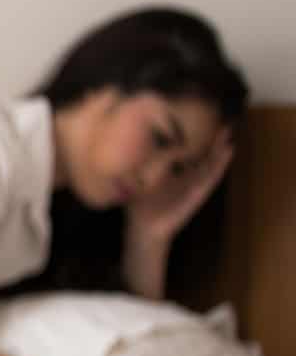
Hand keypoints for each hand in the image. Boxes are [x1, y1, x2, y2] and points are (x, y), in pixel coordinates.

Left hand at [127, 126, 233, 243]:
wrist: (144, 228)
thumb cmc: (141, 207)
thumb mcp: (138, 182)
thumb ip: (137, 168)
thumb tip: (126, 150)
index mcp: (178, 178)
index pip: (194, 157)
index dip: (202, 144)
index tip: (210, 128)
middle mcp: (189, 181)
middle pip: (207, 159)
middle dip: (216, 144)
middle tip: (227, 126)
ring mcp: (195, 187)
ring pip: (212, 167)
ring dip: (221, 153)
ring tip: (229, 138)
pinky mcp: (197, 193)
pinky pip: (210, 178)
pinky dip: (219, 166)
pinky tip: (226, 155)